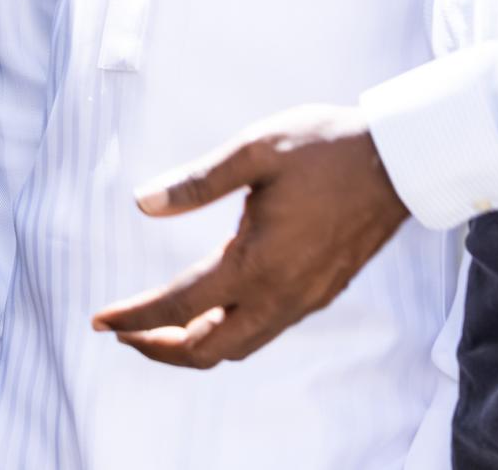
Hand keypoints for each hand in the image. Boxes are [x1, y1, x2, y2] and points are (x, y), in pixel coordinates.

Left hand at [90, 103, 411, 368]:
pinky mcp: (320, 294)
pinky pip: (263, 332)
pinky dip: (226, 334)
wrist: (398, 161)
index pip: (180, 306)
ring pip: (238, 347)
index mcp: (257, 264)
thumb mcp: (255, 150)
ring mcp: (304, 301)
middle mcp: (280, 295)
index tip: (100, 321)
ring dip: (193, 346)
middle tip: (123, 332)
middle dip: (159, 348)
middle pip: (207, 349)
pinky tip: (213, 311)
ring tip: (158, 329)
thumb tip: (143, 203)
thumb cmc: (326, 147)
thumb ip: (197, 181)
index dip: (135, 317)